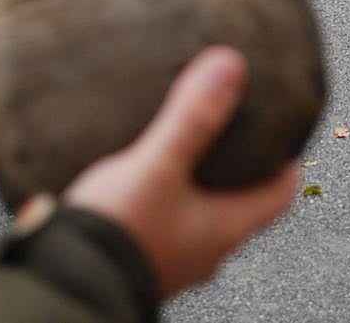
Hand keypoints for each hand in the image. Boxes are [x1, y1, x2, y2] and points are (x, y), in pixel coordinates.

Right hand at [63, 46, 298, 298]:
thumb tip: (231, 65)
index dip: (284, 160)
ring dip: (198, 178)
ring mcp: (174, 254)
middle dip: (238, 162)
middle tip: (228, 124)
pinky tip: (140, 170)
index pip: (278, 194)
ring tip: (182, 139)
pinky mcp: (141, 253)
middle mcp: (205, 247)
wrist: (65, 282)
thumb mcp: (157, 165)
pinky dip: (165, 191)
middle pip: (239, 200)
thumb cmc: (119, 231)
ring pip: (201, 210)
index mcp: (224, 229)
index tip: (278, 128)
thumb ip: (192, 118)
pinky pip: (166, 218)